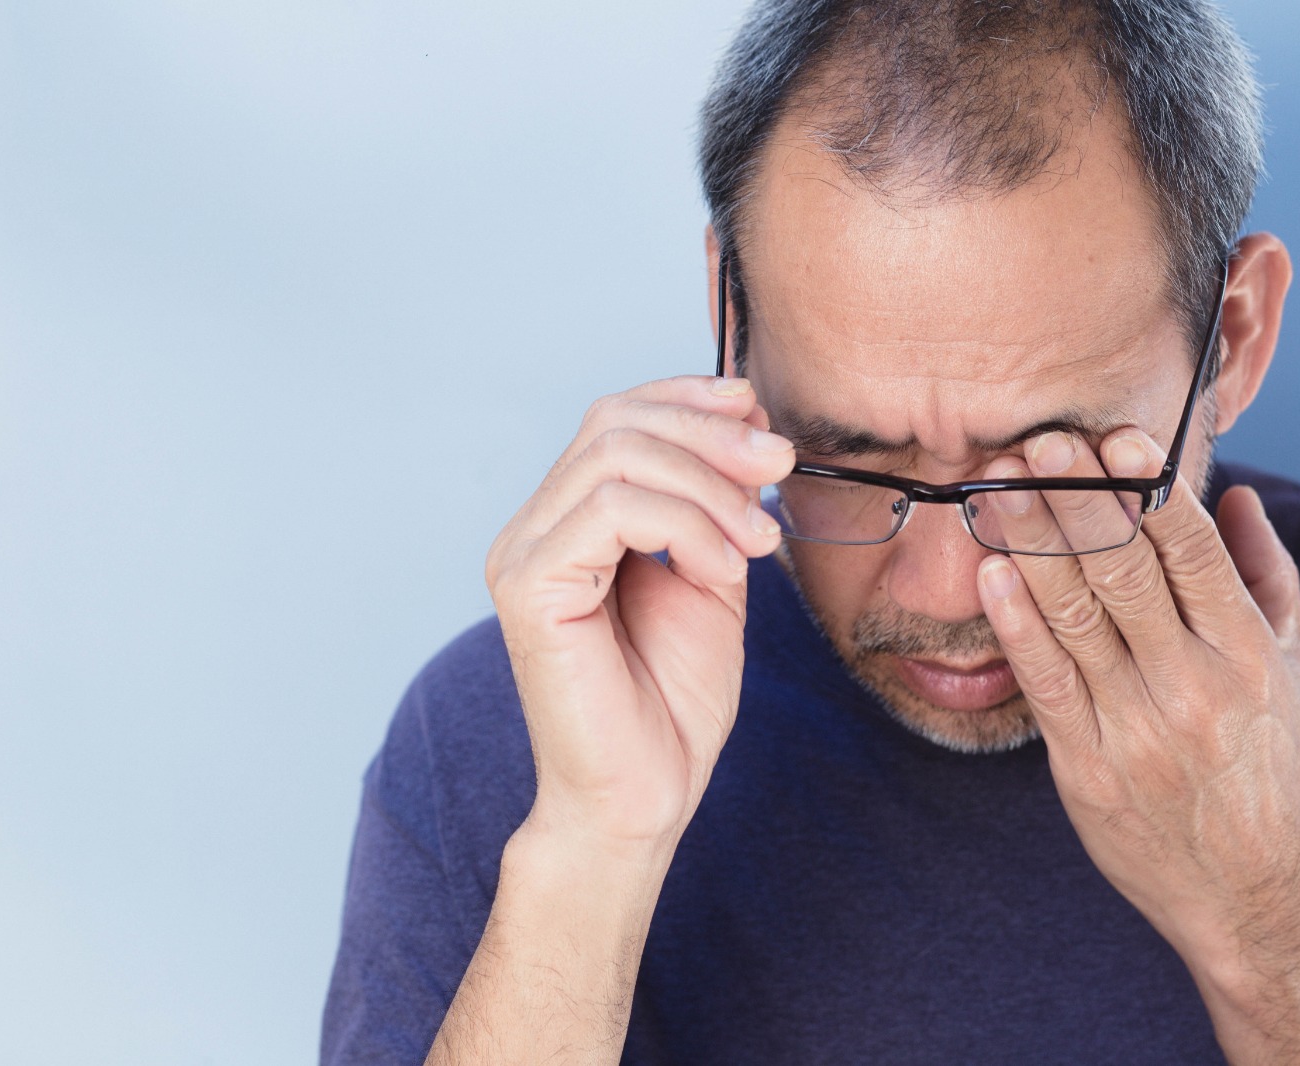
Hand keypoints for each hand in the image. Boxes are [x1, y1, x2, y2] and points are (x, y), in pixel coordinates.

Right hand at [485, 375, 793, 856]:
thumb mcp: (712, 577)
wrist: (644, 797)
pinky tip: (722, 566)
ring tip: (757, 537)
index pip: (616, 418)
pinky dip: (684, 524)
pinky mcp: (528, 588)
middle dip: (710, 433)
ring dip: (707, 484)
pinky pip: (608, 510)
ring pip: (614, 456)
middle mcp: (535, 528)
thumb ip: (714, 505)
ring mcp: (523, 555)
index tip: (758, 411)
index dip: (688, 398)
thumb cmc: (670, 703)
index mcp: (571, 521)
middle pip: (614, 422)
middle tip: (776, 465)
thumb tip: (744, 423)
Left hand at [974, 427, 1299, 969]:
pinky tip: (991, 571)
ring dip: (1032, 544)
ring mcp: (1135, 726)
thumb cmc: (1270, 767)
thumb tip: (1239, 496)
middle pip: (1124, 573)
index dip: (1149, 490)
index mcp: (1245, 650)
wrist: (1248, 890)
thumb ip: (1266, 577)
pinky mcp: (1086, 765)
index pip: (1191, 552)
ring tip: (1000, 484)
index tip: (1114, 438)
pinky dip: (1017, 623)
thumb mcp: (1293, 670)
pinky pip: (1045, 682)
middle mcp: (1192, 683)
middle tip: (1039, 442)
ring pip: (1075, 618)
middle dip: (1078, 501)